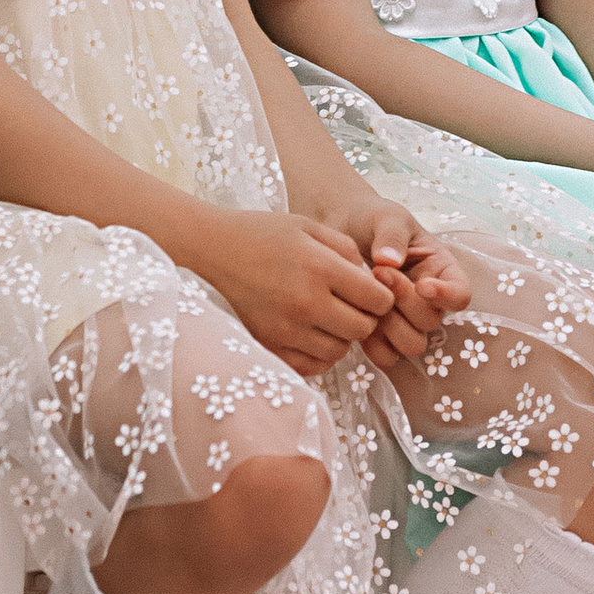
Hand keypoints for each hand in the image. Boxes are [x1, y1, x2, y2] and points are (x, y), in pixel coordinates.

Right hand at [197, 205, 397, 375]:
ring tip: (327, 316)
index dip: (381, 296)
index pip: (378, 301)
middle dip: (364, 318)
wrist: (212, 249)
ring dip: (341, 337)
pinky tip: (311, 333)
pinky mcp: (268, 345)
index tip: (368, 290)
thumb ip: (348, 251)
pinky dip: (317, 354)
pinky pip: (311, 366)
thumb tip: (373, 282)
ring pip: (339, 352)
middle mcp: (305, 302)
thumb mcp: (310, 227)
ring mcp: (285, 329)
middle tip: (350, 304)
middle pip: (362, 330)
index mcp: (320, 268)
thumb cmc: (263, 233)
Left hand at [329, 189, 472, 368]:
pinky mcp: (382, 336)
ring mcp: (406, 322)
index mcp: (441, 271)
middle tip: (378, 273)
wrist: (340, 231)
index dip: (446, 296)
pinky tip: (357, 315)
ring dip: (388, 325)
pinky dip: (372, 344)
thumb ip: (392, 236)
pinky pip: (387, 356)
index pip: (461, 295)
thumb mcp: (387, 217)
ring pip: (412, 344)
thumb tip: (390, 261)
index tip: (422, 284)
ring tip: (366, 296)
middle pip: (431, 322)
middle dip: (403, 301)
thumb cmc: (372, 221)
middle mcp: (429, 301)